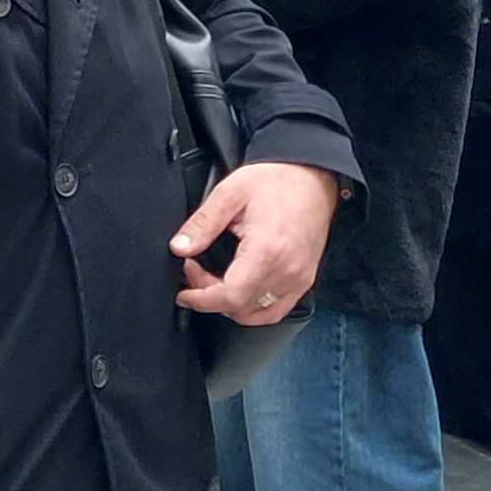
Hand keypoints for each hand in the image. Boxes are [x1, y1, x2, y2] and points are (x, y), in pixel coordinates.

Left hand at [172, 161, 341, 325]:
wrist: (311, 176)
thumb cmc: (276, 180)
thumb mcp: (230, 193)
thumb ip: (202, 224)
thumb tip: (179, 247)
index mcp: (267, 250)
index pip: (231, 296)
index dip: (201, 299)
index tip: (183, 292)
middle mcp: (287, 271)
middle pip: (240, 306)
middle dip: (209, 295)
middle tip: (194, 269)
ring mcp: (299, 279)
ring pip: (257, 314)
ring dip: (230, 304)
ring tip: (214, 279)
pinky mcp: (305, 280)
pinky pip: (276, 310)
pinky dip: (253, 307)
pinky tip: (238, 289)